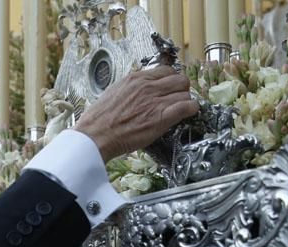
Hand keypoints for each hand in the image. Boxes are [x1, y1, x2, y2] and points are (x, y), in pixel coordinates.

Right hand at [74, 66, 198, 162]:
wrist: (96, 135)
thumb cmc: (100, 120)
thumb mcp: (115, 93)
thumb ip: (132, 89)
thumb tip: (141, 91)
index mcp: (136, 79)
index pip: (165, 71)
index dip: (171, 81)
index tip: (170, 89)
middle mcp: (148, 86)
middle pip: (179, 79)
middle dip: (181, 89)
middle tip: (177, 99)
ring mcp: (156, 101)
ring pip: (185, 93)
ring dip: (185, 101)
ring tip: (181, 110)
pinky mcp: (161, 117)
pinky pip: (187, 107)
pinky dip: (191, 109)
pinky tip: (188, 113)